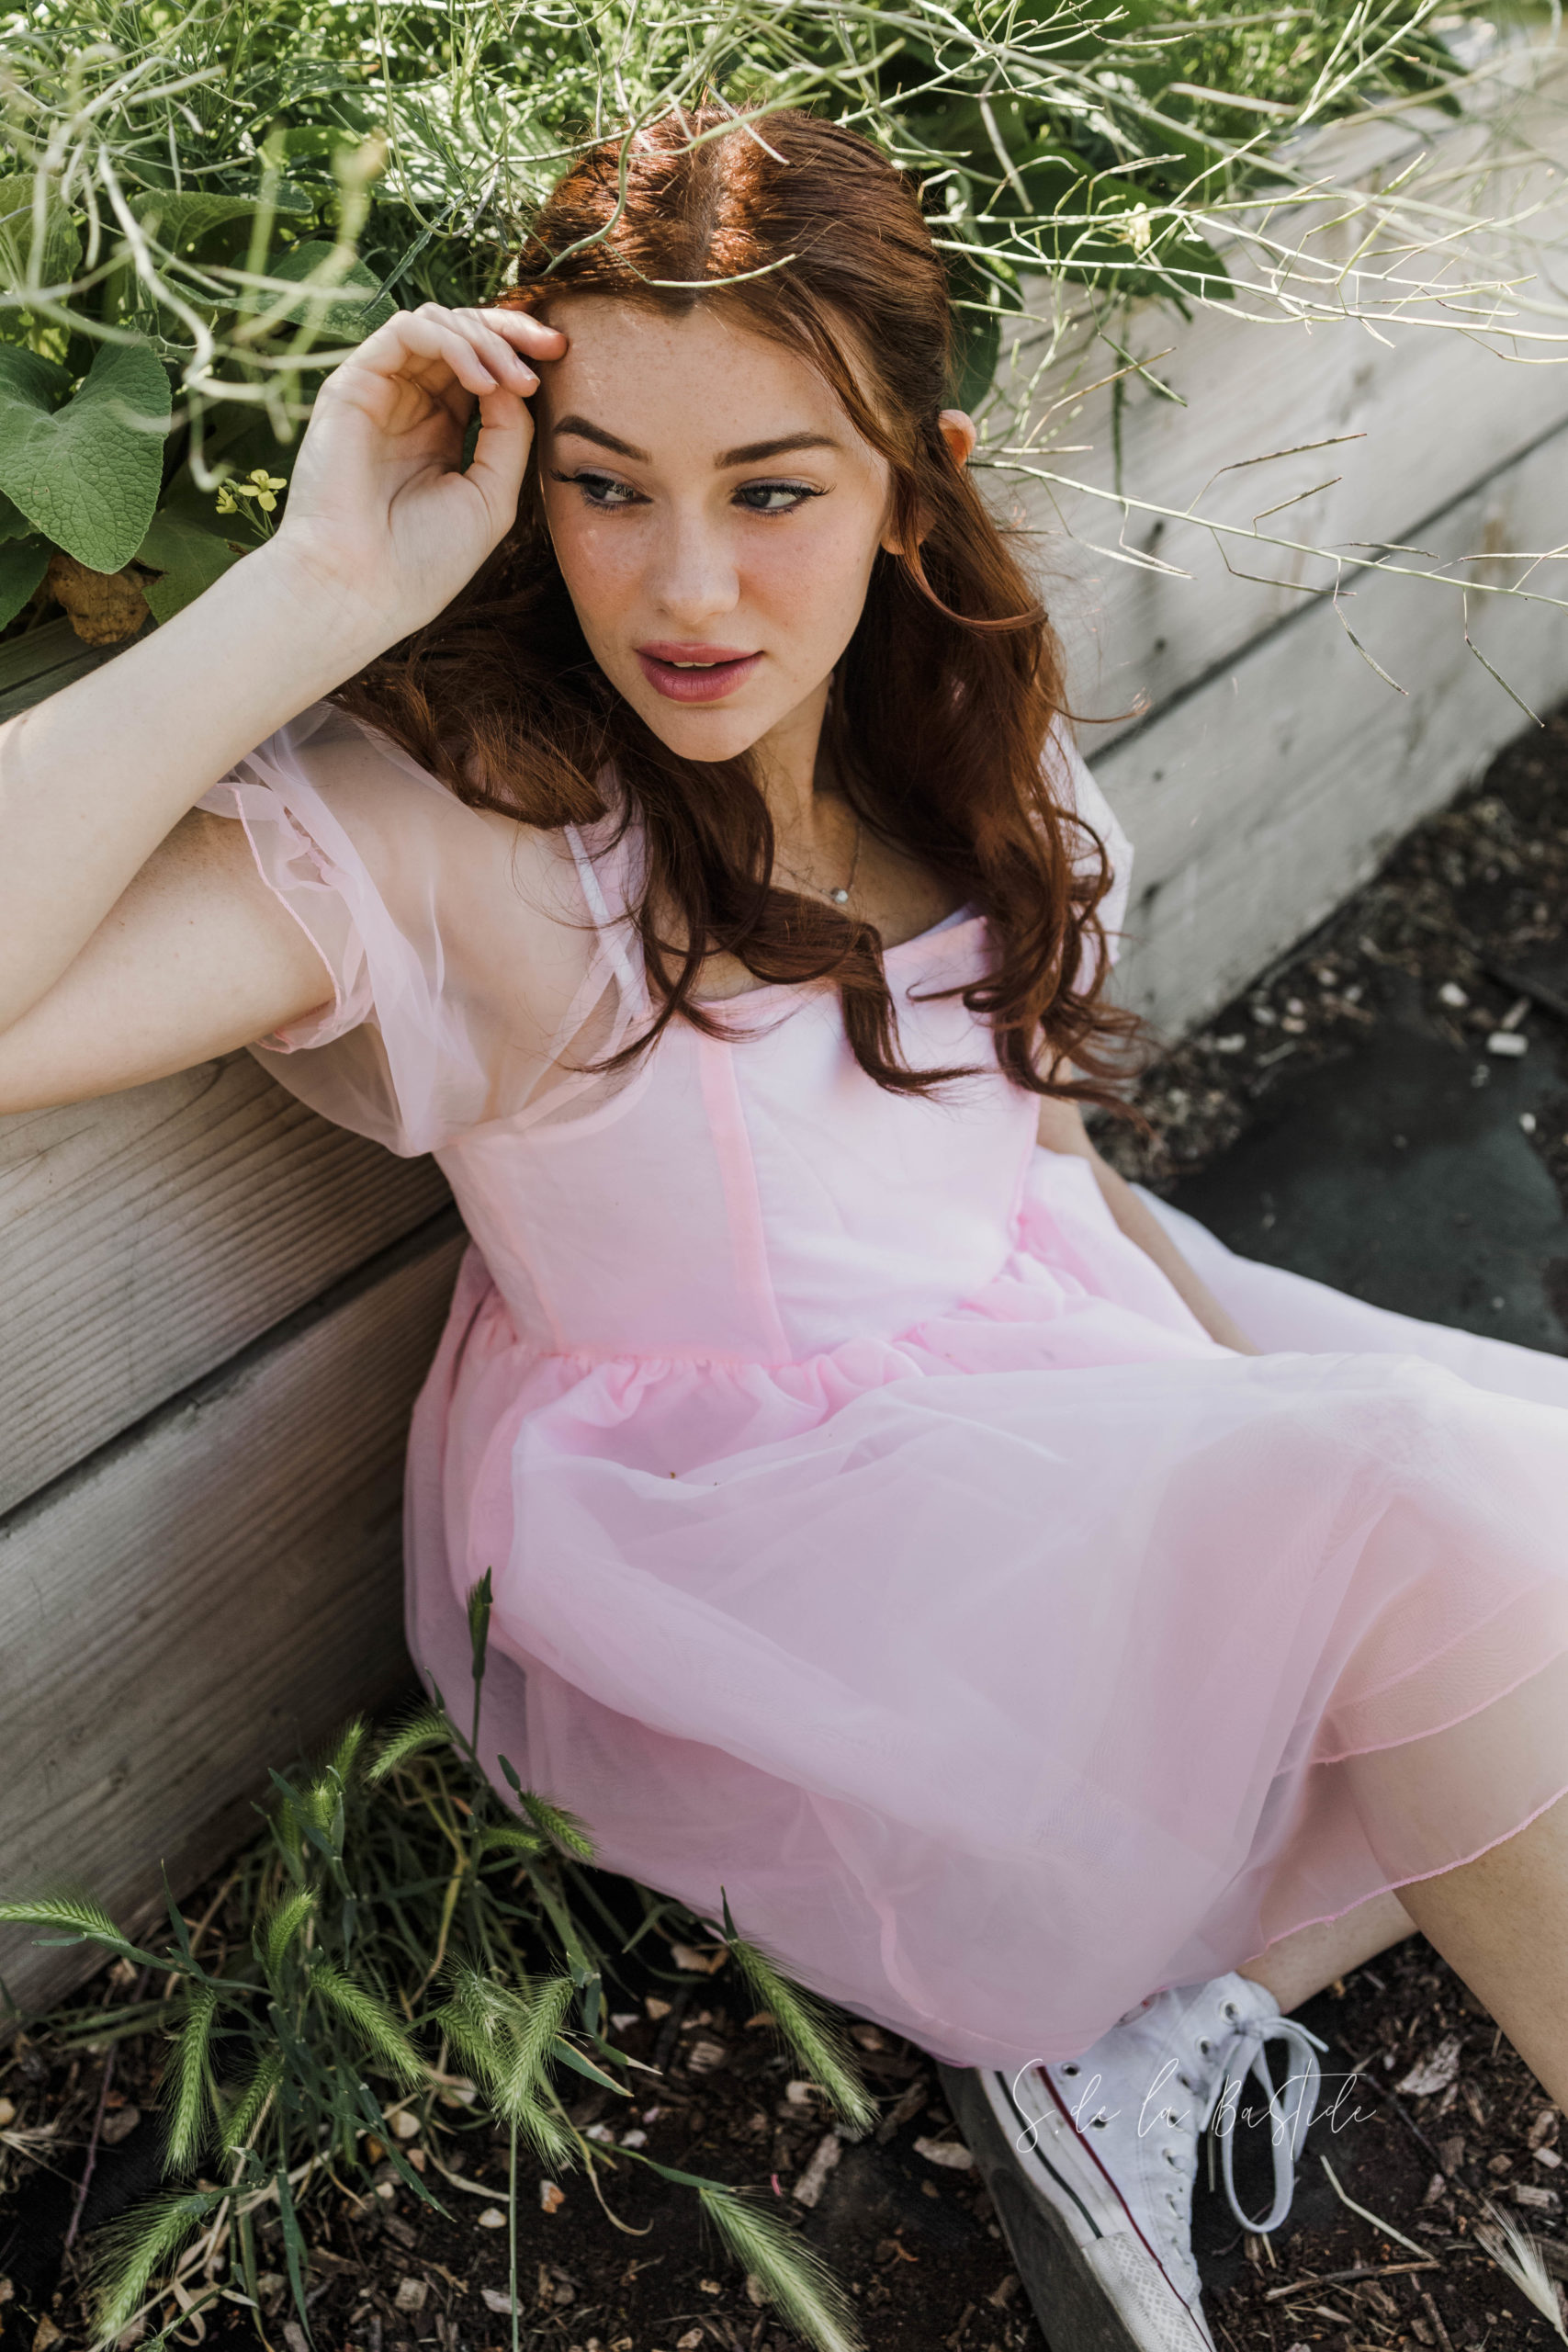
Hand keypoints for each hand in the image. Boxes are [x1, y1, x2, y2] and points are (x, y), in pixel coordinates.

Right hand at [271, 300, 566, 644]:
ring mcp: (380, 392)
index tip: (564, 356)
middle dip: (511, 333)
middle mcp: (408, 405)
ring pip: (437, 324)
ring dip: (485, 339)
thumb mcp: (491, 497)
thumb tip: (519, 380)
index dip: (521, 353)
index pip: (482, 368)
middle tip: (553, 347)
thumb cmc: (424, 561)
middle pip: (463, 335)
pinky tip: (481, 380)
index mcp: (440, 432)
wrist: (362, 589)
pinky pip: (405, 332)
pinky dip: (450, 342)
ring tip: (514, 378)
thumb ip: (511, 436)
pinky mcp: (353, 385)